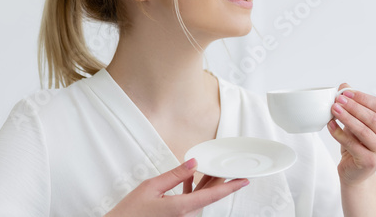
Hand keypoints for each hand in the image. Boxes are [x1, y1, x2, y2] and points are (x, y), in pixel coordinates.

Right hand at [104, 158, 248, 216]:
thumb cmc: (131, 212)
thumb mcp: (151, 187)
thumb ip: (175, 174)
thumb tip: (193, 163)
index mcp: (181, 207)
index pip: (212, 195)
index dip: (231, 187)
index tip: (244, 180)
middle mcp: (186, 215)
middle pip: (209, 196)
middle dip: (220, 181)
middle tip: (229, 167)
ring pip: (201, 199)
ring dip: (207, 184)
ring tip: (211, 169)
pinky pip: (192, 203)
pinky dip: (193, 190)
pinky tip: (191, 179)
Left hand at [326, 83, 375, 185]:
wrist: (355, 172)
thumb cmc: (358, 145)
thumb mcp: (358, 122)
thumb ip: (354, 104)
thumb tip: (345, 85)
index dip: (363, 98)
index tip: (346, 92)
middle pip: (372, 118)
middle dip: (353, 107)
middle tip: (337, 99)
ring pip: (363, 131)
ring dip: (346, 118)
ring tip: (333, 109)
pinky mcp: (370, 162)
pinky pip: (352, 144)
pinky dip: (339, 133)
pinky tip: (330, 125)